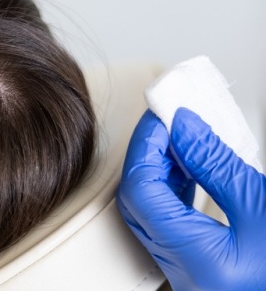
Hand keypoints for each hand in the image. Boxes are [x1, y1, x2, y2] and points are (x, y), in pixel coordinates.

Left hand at [117, 108, 265, 289]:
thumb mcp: (262, 206)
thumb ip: (217, 165)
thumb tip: (183, 127)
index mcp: (196, 261)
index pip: (141, 192)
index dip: (146, 147)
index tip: (160, 117)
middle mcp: (184, 273)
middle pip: (138, 201)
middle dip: (147, 155)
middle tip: (166, 123)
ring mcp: (188, 273)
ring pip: (149, 211)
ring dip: (159, 170)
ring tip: (178, 138)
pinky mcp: (198, 266)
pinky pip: (167, 222)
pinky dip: (171, 189)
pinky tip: (187, 168)